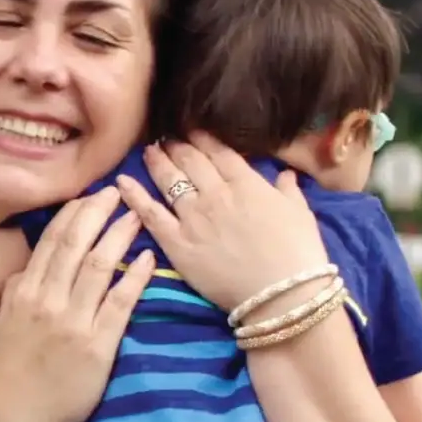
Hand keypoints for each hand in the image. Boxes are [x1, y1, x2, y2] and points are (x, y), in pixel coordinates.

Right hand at [0, 187, 155, 421]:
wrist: (15, 421)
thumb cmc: (12, 373)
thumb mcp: (5, 324)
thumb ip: (17, 291)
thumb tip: (31, 265)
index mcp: (23, 293)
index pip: (50, 241)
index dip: (72, 214)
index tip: (90, 194)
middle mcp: (46, 301)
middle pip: (75, 245)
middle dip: (97, 213)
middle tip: (117, 191)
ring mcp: (72, 322)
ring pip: (98, 266)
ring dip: (119, 236)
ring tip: (136, 215)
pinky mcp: (97, 346)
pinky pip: (120, 302)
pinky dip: (134, 277)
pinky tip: (148, 259)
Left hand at [115, 134, 329, 312]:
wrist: (281, 294)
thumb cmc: (298, 253)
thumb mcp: (300, 214)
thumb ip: (288, 190)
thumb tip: (285, 173)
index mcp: (246, 183)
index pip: (218, 151)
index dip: (201, 136)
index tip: (191, 127)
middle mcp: (215, 193)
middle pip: (189, 160)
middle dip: (176, 144)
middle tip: (165, 136)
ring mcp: (193, 217)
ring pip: (168, 180)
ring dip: (156, 161)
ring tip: (148, 149)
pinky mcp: (177, 243)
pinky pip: (150, 214)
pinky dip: (134, 196)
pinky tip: (121, 181)